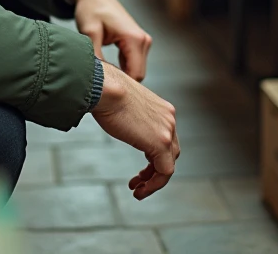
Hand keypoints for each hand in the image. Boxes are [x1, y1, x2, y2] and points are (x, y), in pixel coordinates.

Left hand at [70, 0, 151, 81]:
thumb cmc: (90, 9)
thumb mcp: (89, 32)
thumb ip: (95, 56)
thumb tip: (97, 80)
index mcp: (135, 39)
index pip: (135, 76)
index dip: (120, 86)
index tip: (102, 93)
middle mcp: (143, 40)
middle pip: (137, 75)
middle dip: (121, 83)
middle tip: (99, 89)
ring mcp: (142, 41)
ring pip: (135, 70)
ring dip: (121, 76)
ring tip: (101, 78)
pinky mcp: (138, 42)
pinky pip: (133, 63)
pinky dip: (121, 69)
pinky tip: (106, 70)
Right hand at [91, 61, 178, 199]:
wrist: (105, 87)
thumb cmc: (106, 91)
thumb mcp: (123, 104)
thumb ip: (128, 114)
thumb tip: (115, 117)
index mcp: (162, 109)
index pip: (166, 138)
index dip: (154, 156)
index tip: (140, 168)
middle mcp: (169, 118)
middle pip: (171, 152)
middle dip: (155, 169)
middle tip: (139, 180)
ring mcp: (167, 130)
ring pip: (169, 164)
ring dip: (154, 181)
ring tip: (138, 190)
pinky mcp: (160, 142)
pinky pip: (165, 172)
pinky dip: (154, 185)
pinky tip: (139, 190)